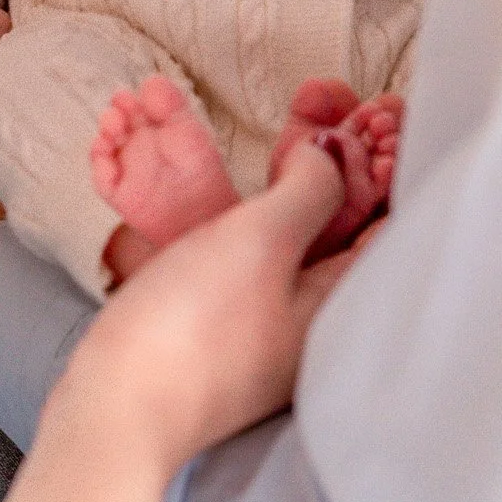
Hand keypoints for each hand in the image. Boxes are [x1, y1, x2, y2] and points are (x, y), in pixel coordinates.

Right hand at [0, 142, 361, 501]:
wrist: (113, 405)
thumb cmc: (192, 331)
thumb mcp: (261, 242)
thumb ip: (310, 189)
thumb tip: (330, 155)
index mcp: (339, 303)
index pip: (388, 222)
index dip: (389, 160)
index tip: (379, 110)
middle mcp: (311, 311)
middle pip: (344, 214)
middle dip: (342, 150)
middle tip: (326, 95)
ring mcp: (265, 314)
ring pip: (299, 220)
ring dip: (301, 164)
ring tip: (298, 113)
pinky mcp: (221, 312)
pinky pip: (257, 238)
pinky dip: (262, 194)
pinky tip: (254, 169)